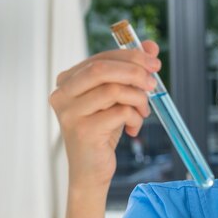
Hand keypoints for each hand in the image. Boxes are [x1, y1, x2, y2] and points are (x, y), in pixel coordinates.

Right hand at [49, 41, 160, 189]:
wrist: (91, 170)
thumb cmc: (103, 131)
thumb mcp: (117, 98)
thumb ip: (130, 72)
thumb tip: (151, 46)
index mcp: (68, 81)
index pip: (101, 58)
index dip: (131, 57)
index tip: (154, 62)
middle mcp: (62, 94)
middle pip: (103, 69)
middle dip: (135, 72)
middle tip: (154, 82)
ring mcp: (70, 112)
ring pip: (114, 90)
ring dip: (139, 99)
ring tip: (143, 113)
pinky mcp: (83, 130)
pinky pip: (120, 112)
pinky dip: (135, 118)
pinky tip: (133, 128)